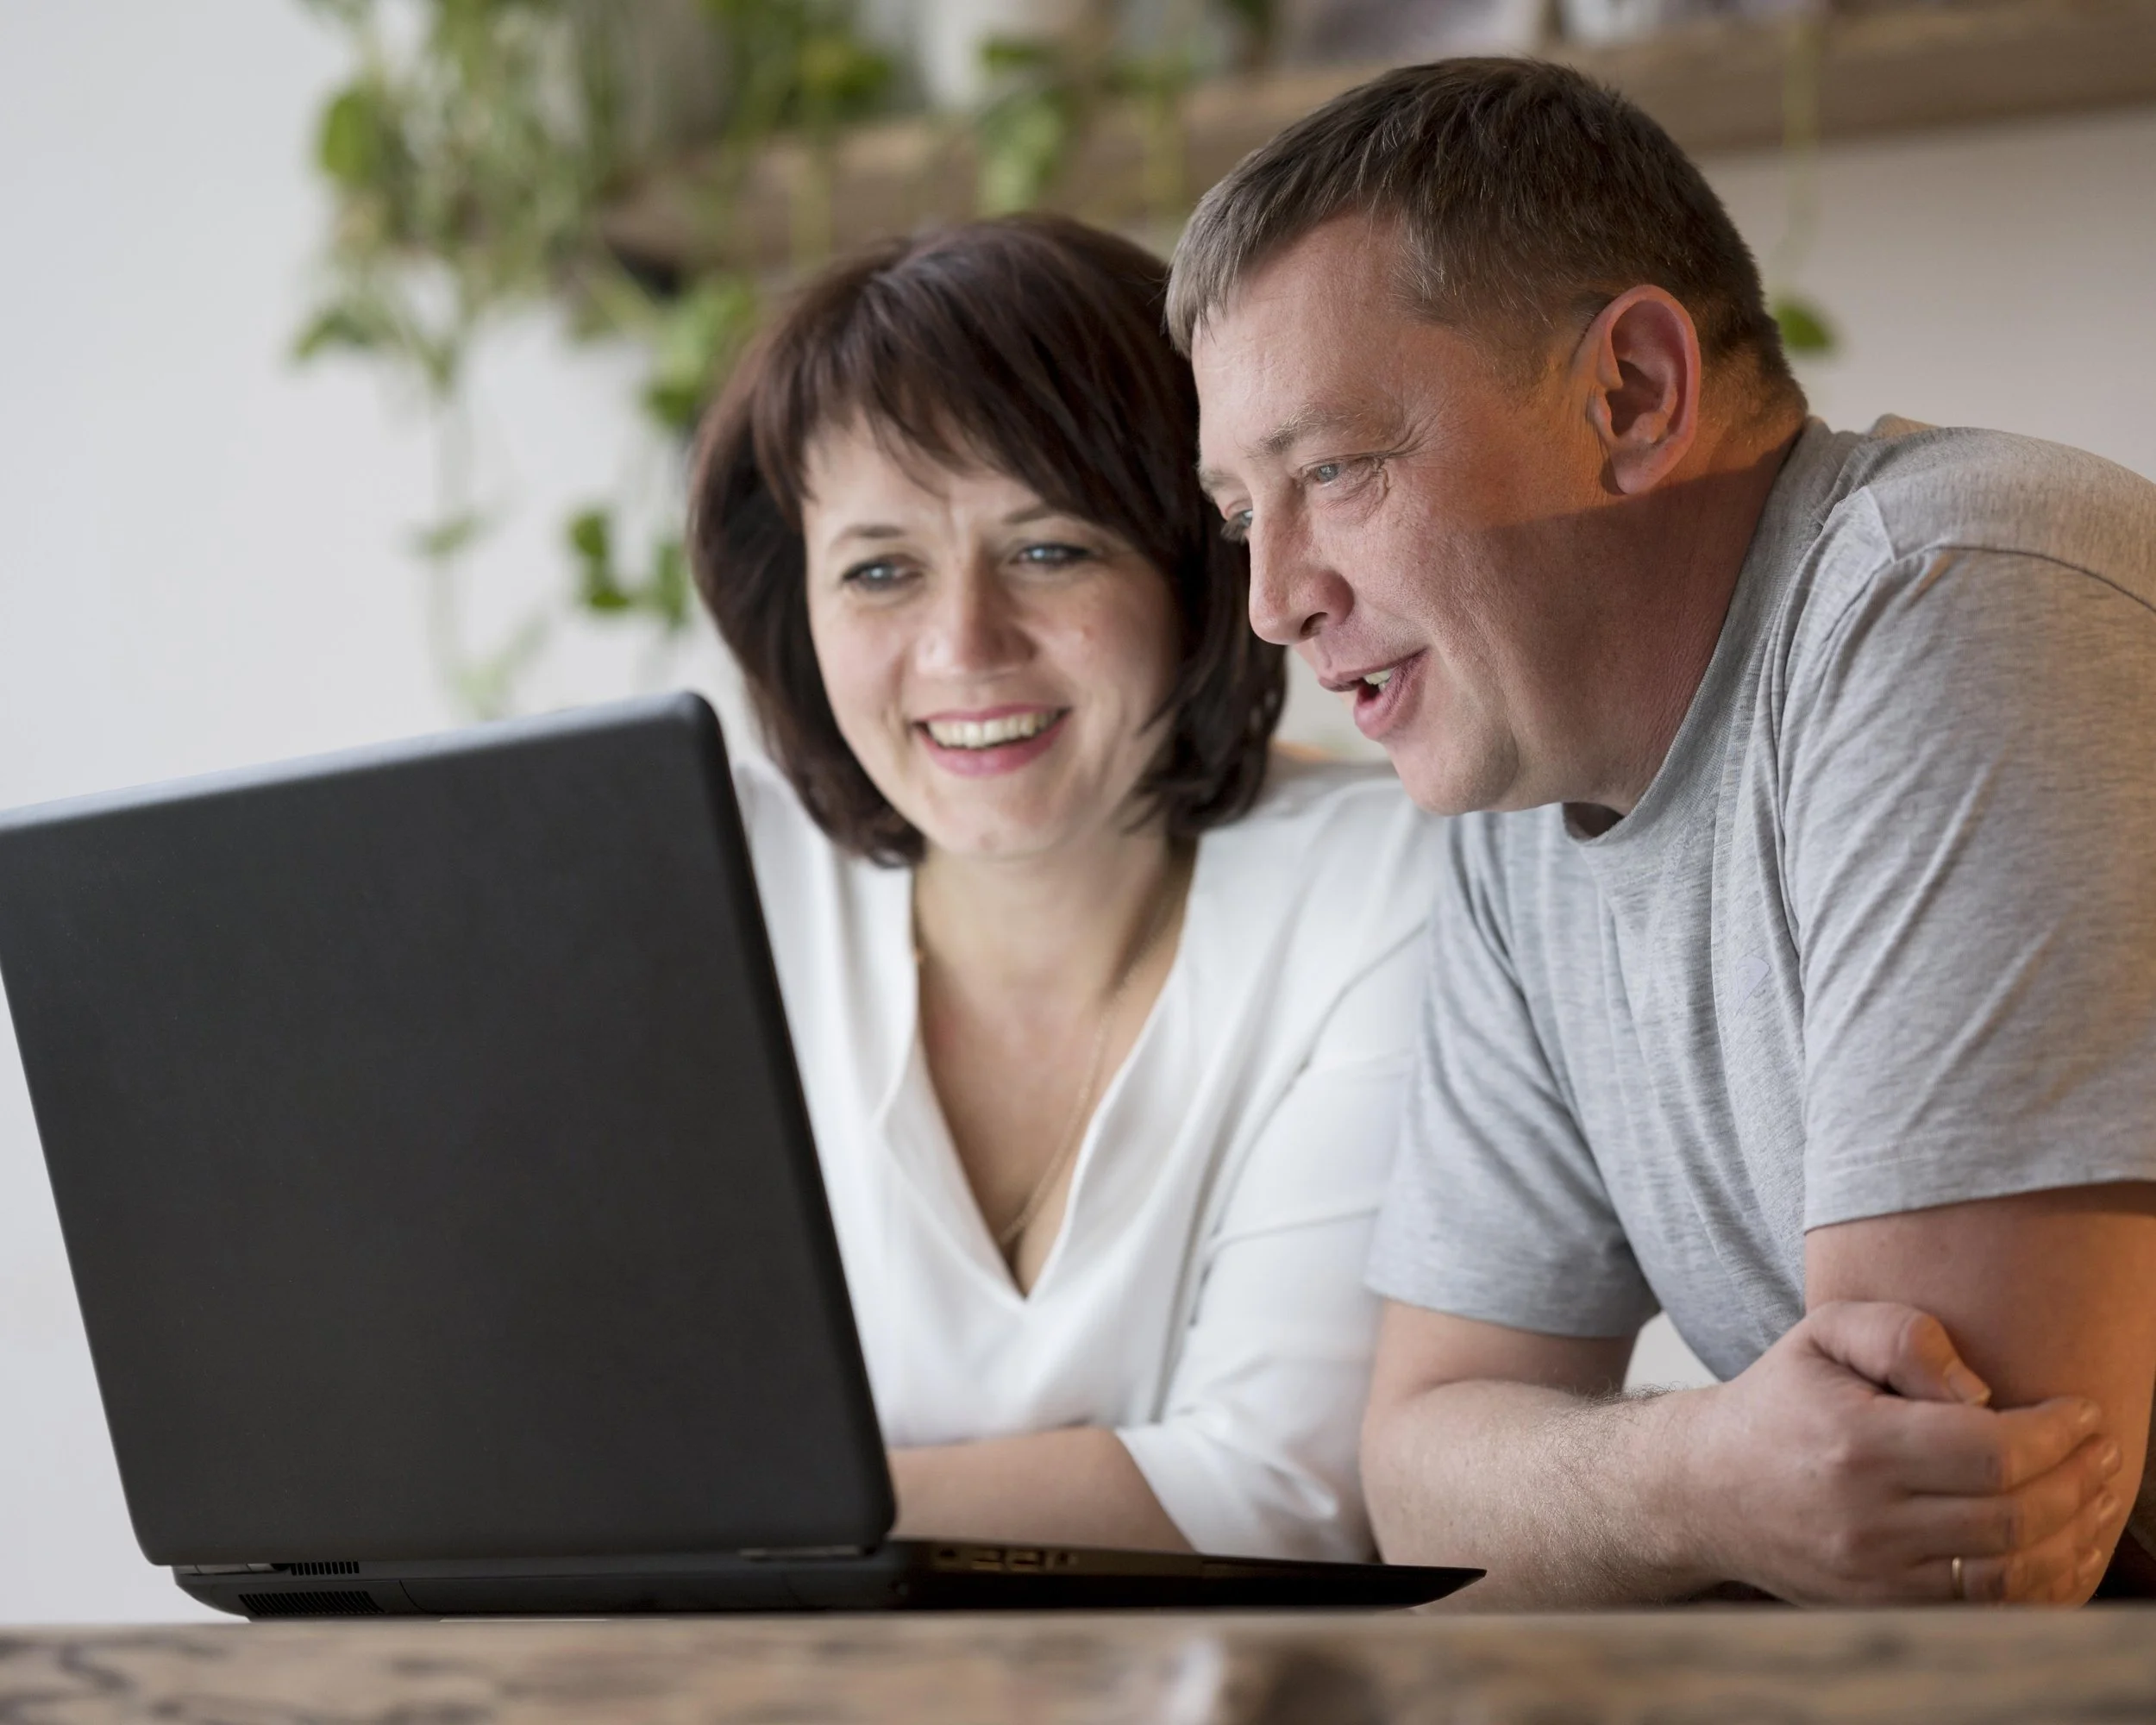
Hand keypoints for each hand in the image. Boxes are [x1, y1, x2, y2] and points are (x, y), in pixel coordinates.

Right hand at [1680, 1301, 2124, 1603]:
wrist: (1702, 1489)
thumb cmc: (1776, 1400)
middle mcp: (1868, 1518)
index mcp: (1858, 1444)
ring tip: (2094, 1496)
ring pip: (2010, 1573)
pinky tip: (2057, 1543)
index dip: (2058, 1434)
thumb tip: (1981, 1391)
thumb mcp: (1820, 1334)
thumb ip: (1901, 1336)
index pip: (1993, 1449)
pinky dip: (2038, 1580)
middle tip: (2105, 1451)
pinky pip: (1985, 1608)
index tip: (2085, 1411)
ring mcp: (1875, 1573)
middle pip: (2013, 1515)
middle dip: (2078, 1482)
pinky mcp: (1881, 1605)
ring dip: (2071, 1536)